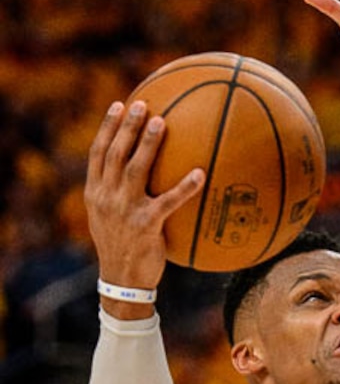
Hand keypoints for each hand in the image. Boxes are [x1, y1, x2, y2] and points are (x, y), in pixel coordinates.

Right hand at [85, 101, 204, 291]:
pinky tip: (200, 173)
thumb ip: (115, 193)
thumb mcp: (107, 218)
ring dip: (148, 143)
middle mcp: (107, 197)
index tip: (118, 105)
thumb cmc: (121, 246)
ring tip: (162, 121)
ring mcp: (125, 210)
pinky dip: (185, 187)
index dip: (108, 127)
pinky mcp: (146, 225)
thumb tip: (134, 170)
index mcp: (95, 193)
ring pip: (135, 169)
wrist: (122, 280)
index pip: (98, 153)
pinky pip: (169, 201)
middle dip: (127, 126)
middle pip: (115, 153)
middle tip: (142, 104)